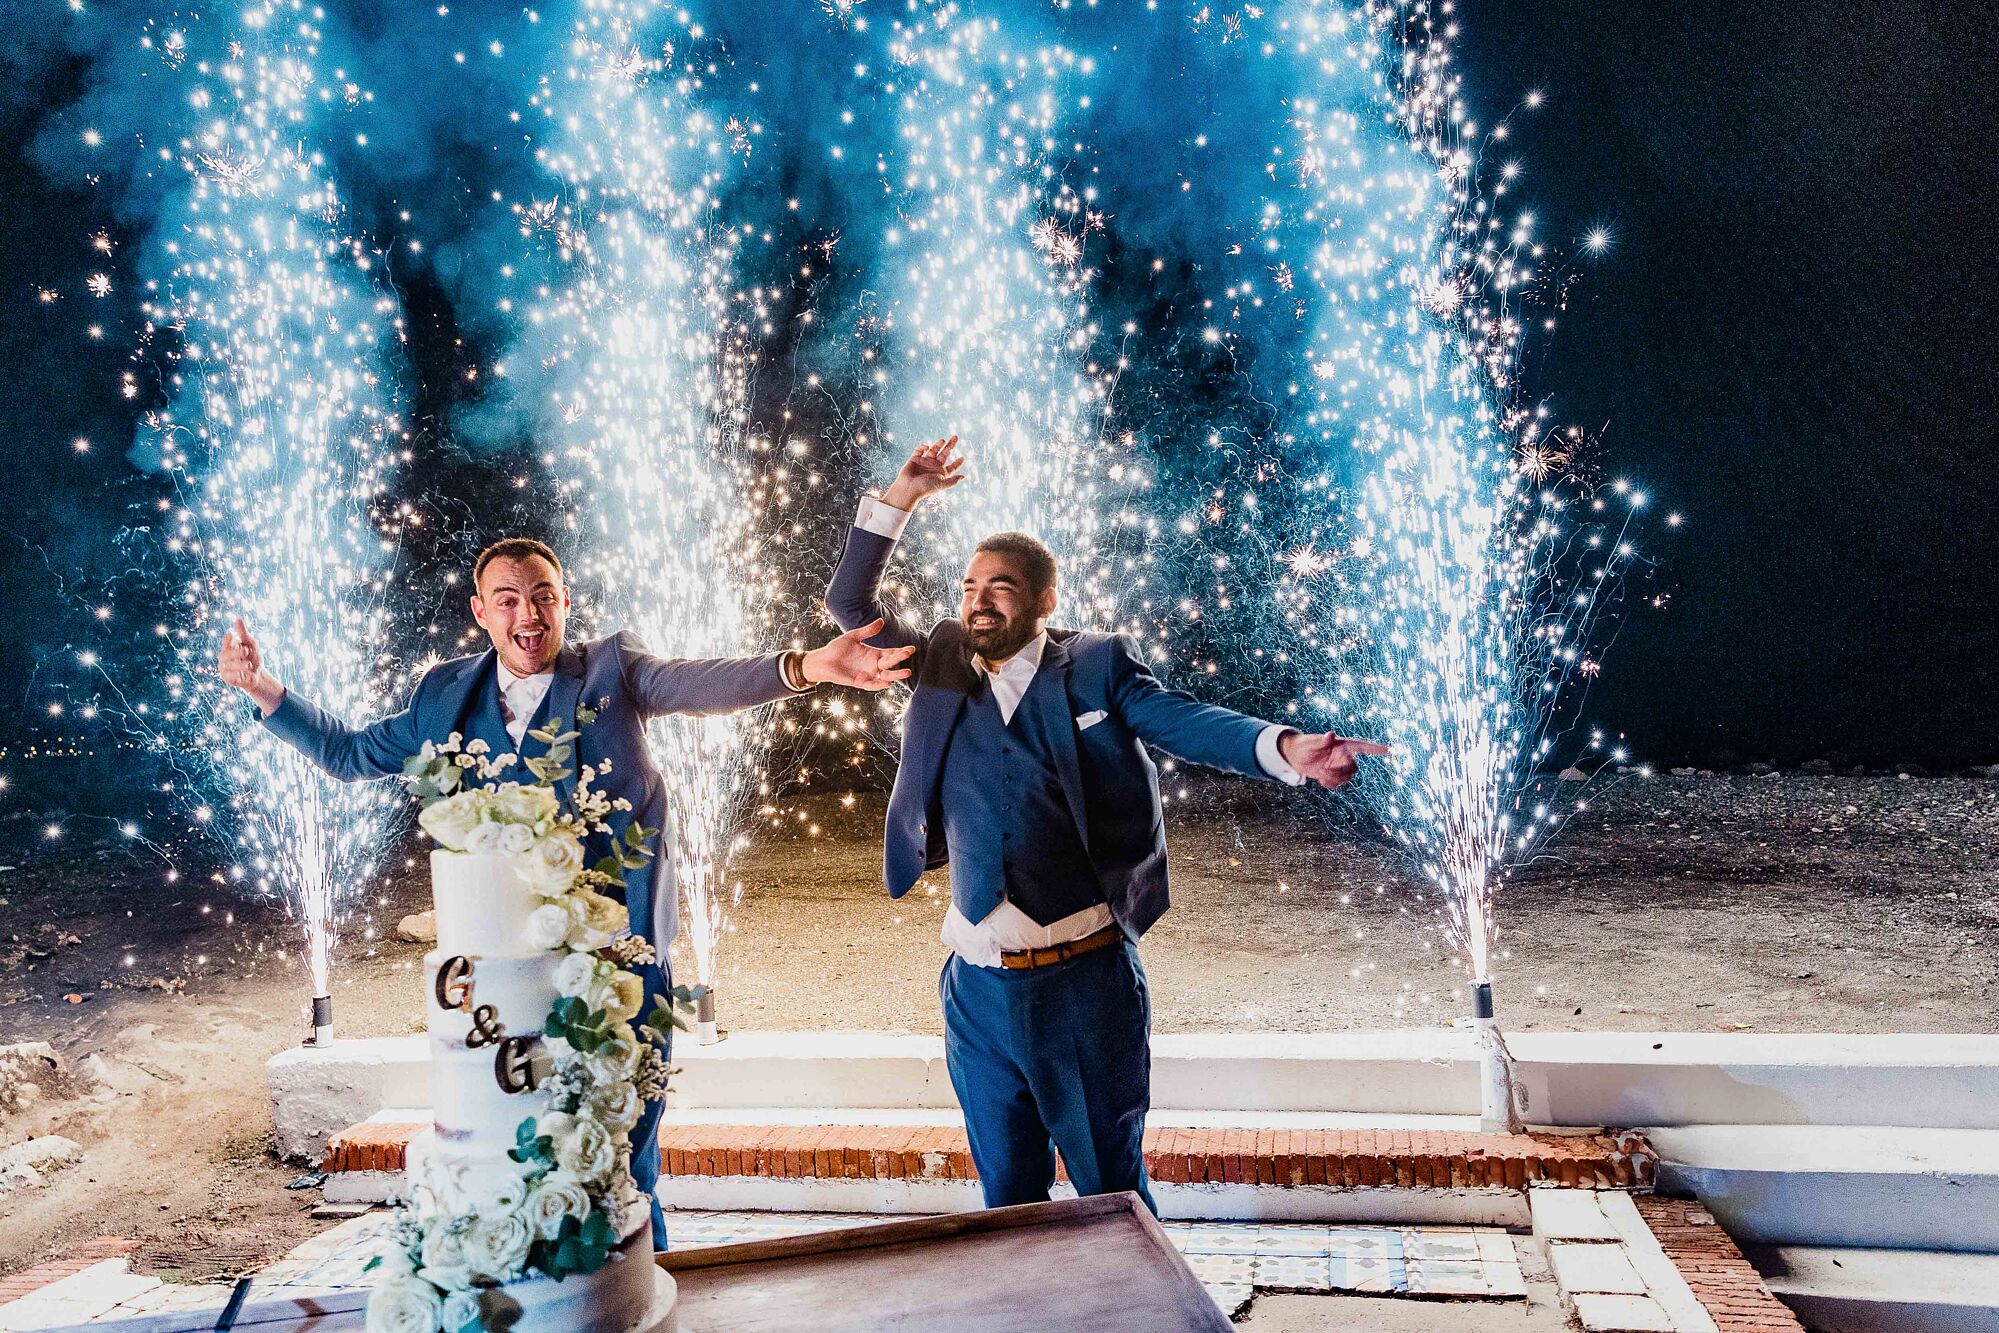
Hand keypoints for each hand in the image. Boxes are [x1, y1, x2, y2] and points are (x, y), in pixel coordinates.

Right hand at [218, 618, 285, 715]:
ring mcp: (224, 667)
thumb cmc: (254, 658)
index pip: (225, 641)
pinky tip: (243, 674)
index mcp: (230, 647)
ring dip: (239, 664)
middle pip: (224, 652)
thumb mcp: (251, 644)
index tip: (232, 636)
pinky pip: (228, 675)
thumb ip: (243, 633)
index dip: (228, 639)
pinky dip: (236, 674)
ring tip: (249, 664)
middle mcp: (224, 656)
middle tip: (247, 651)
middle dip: (236, 652)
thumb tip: (238, 618)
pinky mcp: (226, 678)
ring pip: (227, 664)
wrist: (259, 675)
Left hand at [801, 620, 916, 691]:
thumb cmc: (837, 648)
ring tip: (907, 672)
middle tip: (908, 653)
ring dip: (896, 675)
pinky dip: (880, 684)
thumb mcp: (853, 637)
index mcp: (874, 654)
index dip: (901, 651)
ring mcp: (868, 674)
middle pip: (890, 663)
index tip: (911, 648)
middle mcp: (874, 665)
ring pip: (886, 676)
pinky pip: (873, 685)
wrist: (823, 660)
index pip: (891, 653)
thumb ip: (867, 631)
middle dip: (899, 658)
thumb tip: (881, 621)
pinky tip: (888, 683)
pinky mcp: (860, 682)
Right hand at [880, 435, 964, 511]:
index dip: (957, 463)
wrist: (908, 488)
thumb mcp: (941, 484)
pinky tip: (927, 446)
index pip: (951, 467)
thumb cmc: (925, 488)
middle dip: (950, 445)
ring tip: (942, 440)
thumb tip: (963, 477)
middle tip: (956, 437)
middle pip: (944, 454)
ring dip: (938, 444)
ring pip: (933, 450)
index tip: (963, 457)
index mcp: (941, 473)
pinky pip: (920, 450)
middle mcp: (933, 466)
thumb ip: (952, 481)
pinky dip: (923, 447)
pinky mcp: (914, 459)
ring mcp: (924, 462)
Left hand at [1278, 732, 1391, 789]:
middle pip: (1353, 768)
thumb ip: (1322, 740)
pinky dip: (1330, 784)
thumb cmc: (1303, 745)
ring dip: (1335, 779)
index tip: (1391, 750)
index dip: (1376, 748)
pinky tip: (1320, 779)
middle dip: (1340, 772)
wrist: (1294, 755)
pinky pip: (1338, 784)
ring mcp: (1339, 766)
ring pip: (1347, 777)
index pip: (1363, 746)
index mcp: (1342, 745)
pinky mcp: (1333, 775)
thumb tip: (1331, 734)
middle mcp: (1343, 755)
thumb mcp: (1310, 743)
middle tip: (1324, 771)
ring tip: (1321, 774)